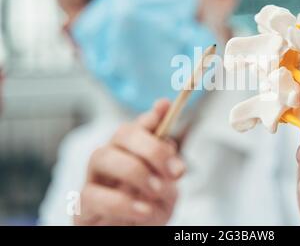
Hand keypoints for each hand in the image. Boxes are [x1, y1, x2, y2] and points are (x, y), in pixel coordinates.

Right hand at [74, 99, 184, 225]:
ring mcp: (93, 179)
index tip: (166, 107)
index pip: (139, 125)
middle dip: (152, 148)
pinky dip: (122, 202)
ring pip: (102, 155)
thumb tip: (165, 120)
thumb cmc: (146, 211)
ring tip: (157, 191)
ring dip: (135, 171)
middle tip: (176, 172)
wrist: (132, 235)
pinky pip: (93, 195)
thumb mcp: (165, 186)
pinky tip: (144, 211)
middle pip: (122, 134)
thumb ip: (165, 160)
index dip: (152, 115)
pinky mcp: (82, 205)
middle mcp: (110, 158)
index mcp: (132, 152)